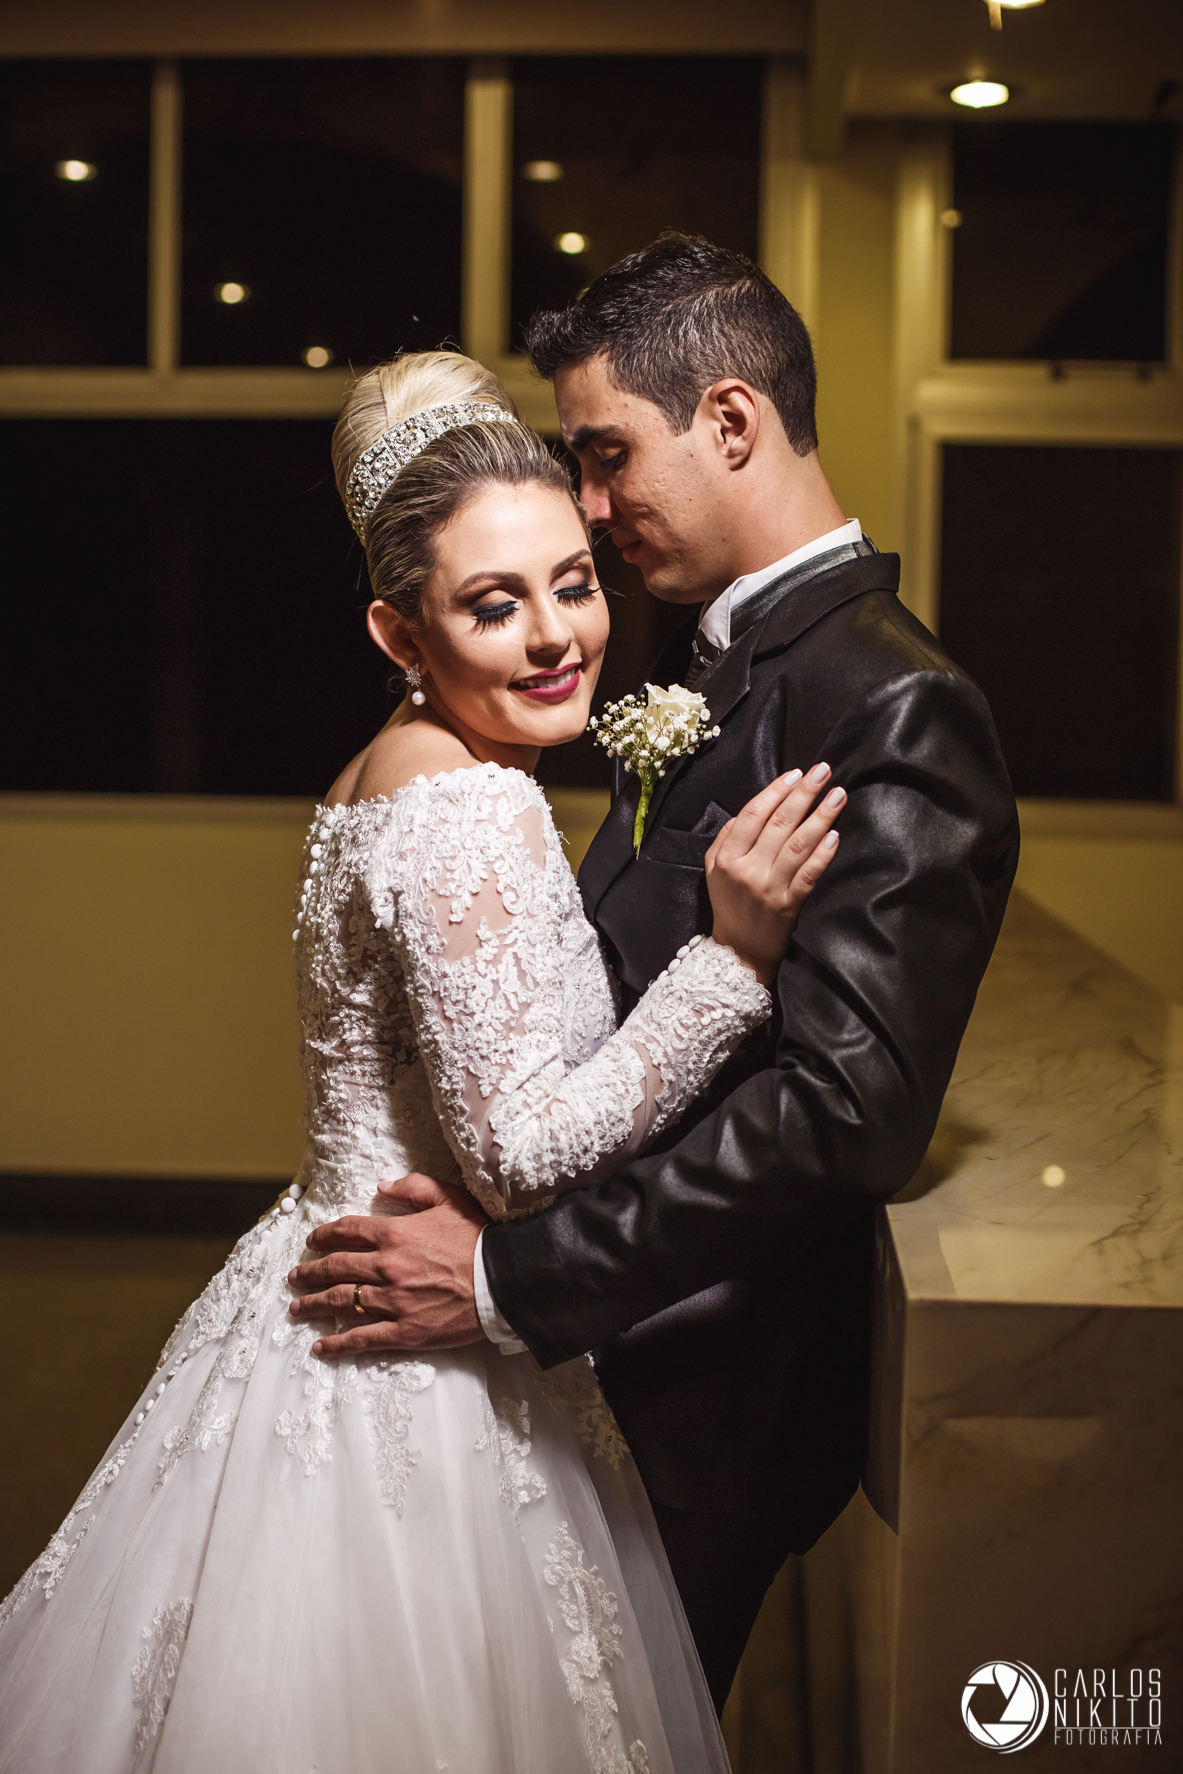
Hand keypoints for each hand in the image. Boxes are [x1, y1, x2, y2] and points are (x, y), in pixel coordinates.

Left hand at [286, 1175, 486, 1357]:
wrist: (503, 1279)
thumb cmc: (479, 1238)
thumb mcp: (449, 1198)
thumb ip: (413, 1187)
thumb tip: (383, 1185)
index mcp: (394, 1234)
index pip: (347, 1231)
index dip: (324, 1235)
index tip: (312, 1241)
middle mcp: (386, 1267)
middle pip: (335, 1268)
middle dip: (309, 1272)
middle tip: (294, 1277)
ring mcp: (392, 1301)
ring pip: (340, 1302)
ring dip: (312, 1304)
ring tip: (296, 1307)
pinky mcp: (404, 1331)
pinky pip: (362, 1338)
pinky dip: (337, 1343)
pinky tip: (320, 1346)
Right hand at [705, 763, 843, 984]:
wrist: (737, 952)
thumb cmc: (729, 904)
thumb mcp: (713, 869)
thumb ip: (726, 836)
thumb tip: (752, 809)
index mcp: (726, 857)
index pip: (753, 815)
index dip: (776, 791)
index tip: (796, 773)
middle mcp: (747, 870)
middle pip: (779, 824)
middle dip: (804, 793)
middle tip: (823, 771)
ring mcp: (769, 888)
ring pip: (798, 845)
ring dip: (820, 816)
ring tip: (838, 795)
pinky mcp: (789, 905)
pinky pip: (809, 874)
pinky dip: (822, 853)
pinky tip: (834, 834)